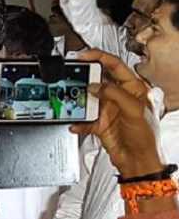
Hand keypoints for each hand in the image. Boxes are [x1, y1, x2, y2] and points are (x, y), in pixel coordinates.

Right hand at [71, 50, 162, 177]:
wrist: (138, 162)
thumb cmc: (146, 138)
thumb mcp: (134, 110)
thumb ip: (114, 94)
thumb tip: (95, 85)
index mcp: (133, 87)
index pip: (114, 65)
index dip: (98, 57)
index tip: (83, 56)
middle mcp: (119, 95)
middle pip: (98, 78)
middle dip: (85, 76)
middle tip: (72, 74)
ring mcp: (108, 108)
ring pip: (88, 96)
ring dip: (79, 98)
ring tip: (72, 98)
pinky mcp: (98, 121)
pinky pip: (83, 117)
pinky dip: (77, 120)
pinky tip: (75, 122)